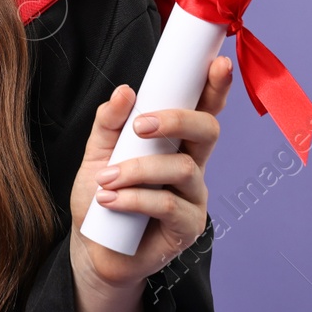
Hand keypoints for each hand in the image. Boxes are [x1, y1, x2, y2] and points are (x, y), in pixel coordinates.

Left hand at [68, 54, 234, 293]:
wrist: (94, 248)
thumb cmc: (101, 198)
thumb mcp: (96, 153)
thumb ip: (108, 123)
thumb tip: (125, 91)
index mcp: (174, 142)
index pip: (201, 109)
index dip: (215, 87)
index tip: (217, 63)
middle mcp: (191, 165)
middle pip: (207, 130)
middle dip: (177, 119)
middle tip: (140, 126)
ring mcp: (194, 196)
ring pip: (182, 168)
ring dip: (138, 170)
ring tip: (105, 180)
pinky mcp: (188, 227)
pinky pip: (169, 204)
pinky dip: (134, 198)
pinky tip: (109, 202)